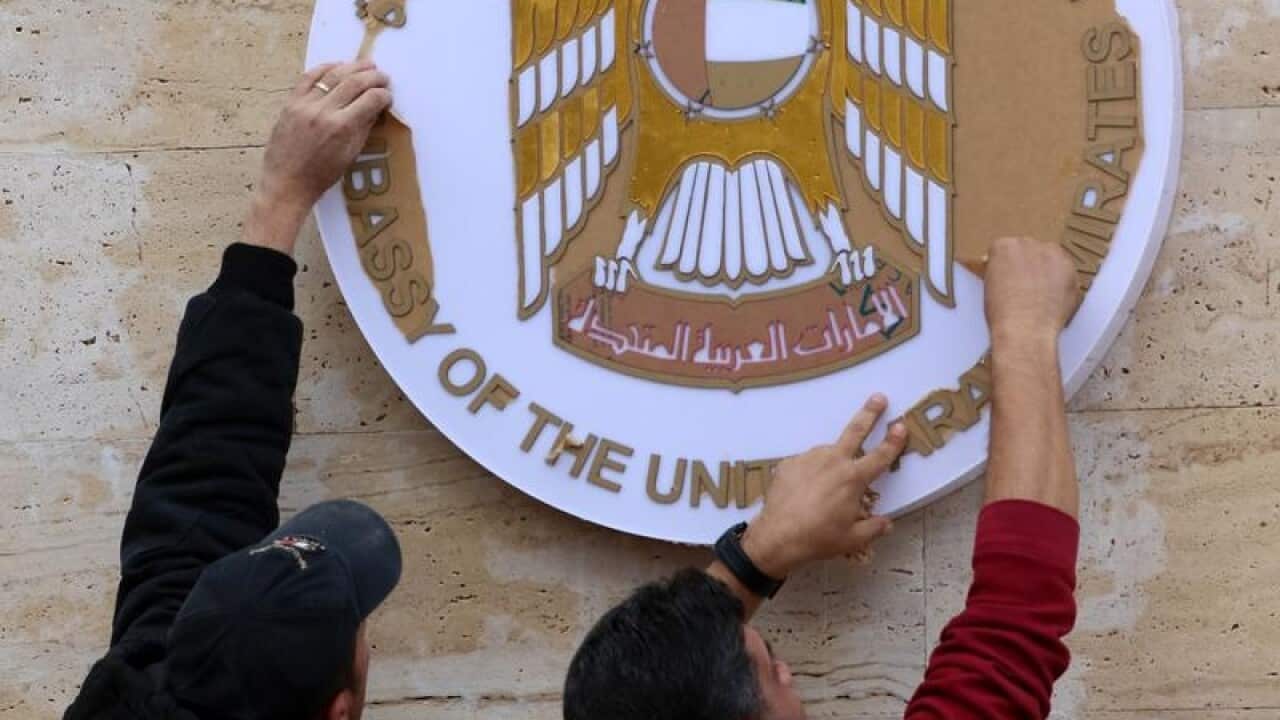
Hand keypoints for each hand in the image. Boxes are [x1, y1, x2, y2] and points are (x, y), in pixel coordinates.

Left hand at [244, 61, 392, 254]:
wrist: (287, 183)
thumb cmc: (322, 175)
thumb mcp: (350, 155)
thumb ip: (363, 128)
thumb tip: (376, 107)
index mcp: (342, 128)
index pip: (370, 100)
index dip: (384, 95)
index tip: (388, 96)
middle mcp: (324, 111)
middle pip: (354, 82)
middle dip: (373, 77)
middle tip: (383, 76)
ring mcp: (305, 104)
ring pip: (333, 75)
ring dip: (353, 67)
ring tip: (366, 64)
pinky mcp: (290, 103)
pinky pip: (309, 77)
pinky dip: (325, 68)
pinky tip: (337, 65)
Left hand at [742, 395, 906, 577]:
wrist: (777, 536)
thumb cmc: (819, 538)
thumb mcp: (852, 539)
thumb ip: (873, 528)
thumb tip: (887, 522)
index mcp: (853, 478)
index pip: (880, 455)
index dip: (893, 441)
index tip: (901, 425)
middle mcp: (833, 461)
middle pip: (855, 431)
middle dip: (869, 413)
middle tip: (878, 398)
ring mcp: (809, 459)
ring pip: (827, 454)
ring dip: (831, 462)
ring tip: (823, 489)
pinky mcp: (790, 463)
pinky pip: (806, 465)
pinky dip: (810, 474)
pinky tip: (804, 491)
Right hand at [983, 237, 1080, 347]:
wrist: (1025, 330)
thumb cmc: (1004, 313)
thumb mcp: (989, 287)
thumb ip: (998, 272)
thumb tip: (1004, 272)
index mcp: (1004, 246)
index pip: (1005, 249)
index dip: (1006, 265)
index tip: (1007, 276)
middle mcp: (1029, 244)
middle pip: (1029, 249)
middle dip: (1027, 264)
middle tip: (1024, 285)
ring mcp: (1052, 255)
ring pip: (1050, 258)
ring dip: (1046, 270)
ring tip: (1039, 293)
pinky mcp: (1070, 269)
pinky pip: (1065, 271)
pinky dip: (1060, 281)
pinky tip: (1052, 298)